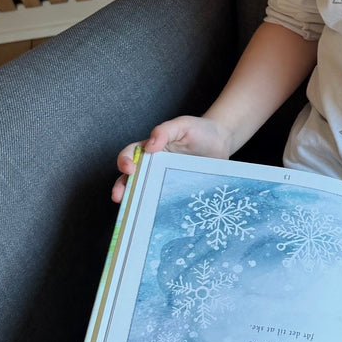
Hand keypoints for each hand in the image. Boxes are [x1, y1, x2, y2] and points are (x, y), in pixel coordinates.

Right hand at [111, 116, 234, 202]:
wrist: (222, 142)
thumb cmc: (200, 130)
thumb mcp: (182, 125)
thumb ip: (165, 130)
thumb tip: (149, 146)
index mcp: (151, 148)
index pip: (130, 154)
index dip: (124, 161)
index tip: (129, 169)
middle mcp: (154, 165)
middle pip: (131, 178)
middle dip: (121, 187)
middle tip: (119, 196)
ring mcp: (164, 179)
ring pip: (145, 192)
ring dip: (135, 202)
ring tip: (131, 210)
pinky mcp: (177, 191)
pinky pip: (164, 201)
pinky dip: (157, 209)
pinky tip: (155, 217)